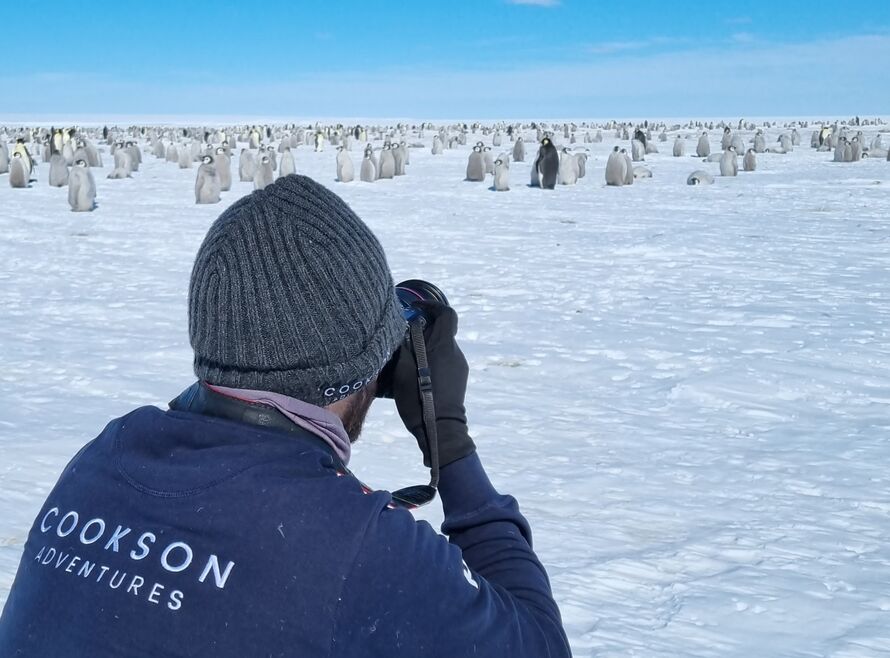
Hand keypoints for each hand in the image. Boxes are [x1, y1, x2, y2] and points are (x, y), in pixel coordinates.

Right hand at [391, 302, 475, 467]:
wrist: (440, 429)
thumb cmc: (419, 398)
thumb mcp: (402, 369)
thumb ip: (404, 345)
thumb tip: (404, 328)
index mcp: (444, 346)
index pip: (446, 314)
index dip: (432, 306)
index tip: (416, 308)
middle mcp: (455, 353)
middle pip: (442, 330)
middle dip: (423, 329)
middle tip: (402, 337)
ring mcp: (459, 367)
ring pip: (442, 347)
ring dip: (426, 346)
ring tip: (407, 359)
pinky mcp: (459, 379)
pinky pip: (445, 360)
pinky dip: (432, 359)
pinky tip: (417, 374)